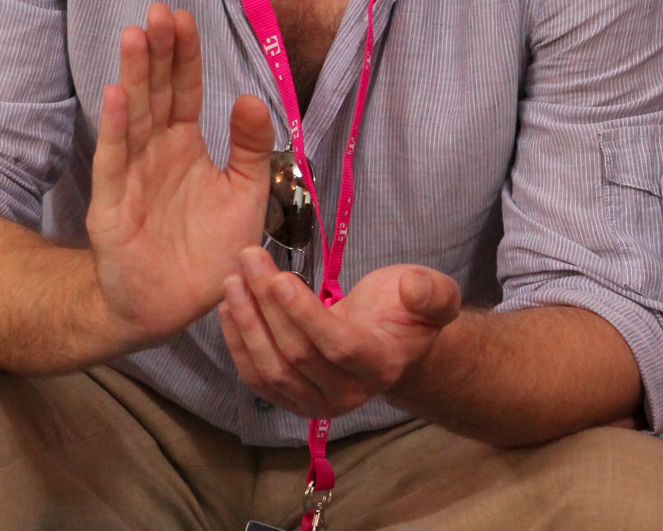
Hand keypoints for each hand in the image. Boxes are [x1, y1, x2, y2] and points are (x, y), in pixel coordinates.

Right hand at [84, 4, 276, 350]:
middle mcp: (156, 152)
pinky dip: (116, 129)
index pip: (186, 90)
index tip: (184, 16)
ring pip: (134, 116)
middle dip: (159, 53)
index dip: (185, 55)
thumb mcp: (245, 195)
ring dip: (134, 76)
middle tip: (159, 11)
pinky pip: (116, 161)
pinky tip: (116, 95)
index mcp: (186, 145)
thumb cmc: (207, 249)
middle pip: (157, 93)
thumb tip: (253, 97)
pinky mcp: (114, 204)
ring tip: (135, 35)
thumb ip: (252, 150)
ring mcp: (132, 174)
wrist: (171, 306)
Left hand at [219, 248, 462, 417]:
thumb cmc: (404, 312)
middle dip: (267, 304)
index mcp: (382, 366)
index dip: (305, 314)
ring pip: (272, 369)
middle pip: (298, 354)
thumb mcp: (433, 294)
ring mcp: (317, 403)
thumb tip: (414, 289)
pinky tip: (230, 307)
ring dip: (246, 323)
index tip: (279, 277)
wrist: (388, 344)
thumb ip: (432, 293)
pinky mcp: (290, 400)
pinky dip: (238, 343)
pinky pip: (256, 378)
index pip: (338, 346)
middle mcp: (349, 394)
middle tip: (248, 258)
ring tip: (233, 279)